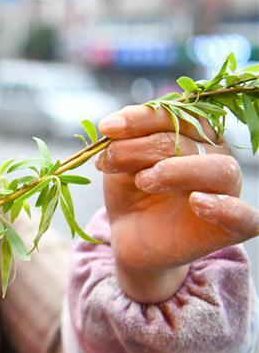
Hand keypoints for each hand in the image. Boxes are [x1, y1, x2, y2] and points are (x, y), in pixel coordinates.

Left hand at [95, 105, 258, 301]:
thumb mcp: (120, 165)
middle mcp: (215, 157)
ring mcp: (227, 191)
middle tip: (112, 161)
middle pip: (192, 140)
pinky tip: (197, 202)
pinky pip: (247, 217)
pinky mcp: (231, 226)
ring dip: (176, 171)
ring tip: (142, 181)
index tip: (108, 128)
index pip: (178, 114)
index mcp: (194, 134)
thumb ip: (123, 142)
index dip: (143, 118)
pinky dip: (226, 208)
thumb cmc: (131, 193)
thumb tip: (114, 125)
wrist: (129, 237)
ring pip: (221, 169)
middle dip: (144, 147)